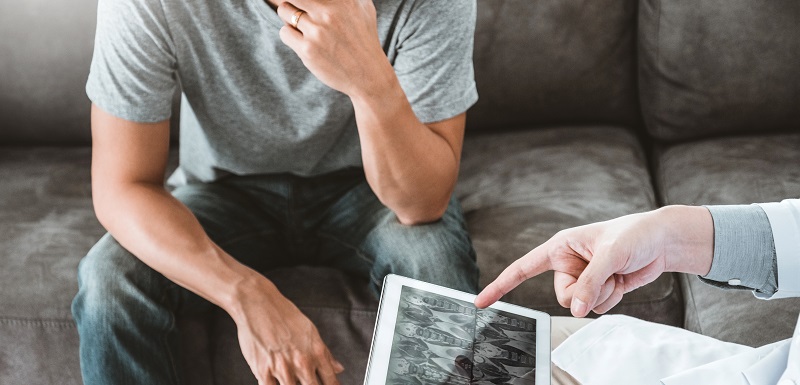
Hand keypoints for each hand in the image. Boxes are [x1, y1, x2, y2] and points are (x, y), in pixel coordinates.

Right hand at [229, 276, 343, 384]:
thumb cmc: (283, 315)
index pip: (330, 380)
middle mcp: (302, 362)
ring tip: (289, 378)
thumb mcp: (310, 331)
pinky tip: (276, 382)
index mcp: (316, 352)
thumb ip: (325, 354)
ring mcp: (282, 368)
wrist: (258, 304)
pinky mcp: (262, 371)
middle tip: (306, 380)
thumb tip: (338, 368)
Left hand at [276, 0, 391, 97]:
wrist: (368, 75)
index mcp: (343, 0)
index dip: (303, 0)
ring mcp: (318, 31)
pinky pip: (284, 33)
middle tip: (300, 12)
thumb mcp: (364, 8)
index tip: (307, 7)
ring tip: (302, 27)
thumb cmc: (365, 40)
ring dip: (289, 18)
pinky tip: (303, 41)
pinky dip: (290, 35)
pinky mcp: (308, 50)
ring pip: (284, 11)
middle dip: (293, 2)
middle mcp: (329, 13)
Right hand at [474, 206, 713, 316]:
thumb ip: (590, 283)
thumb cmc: (634, 235)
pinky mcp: (598, 289)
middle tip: (604, 274)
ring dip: (602, 294)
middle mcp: (567, 264)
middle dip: (584, 292)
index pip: (523, 268)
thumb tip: (576, 310)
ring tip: (616, 273)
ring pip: (580, 305)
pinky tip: (621, 280)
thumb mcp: (610, 256)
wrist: (661, 241)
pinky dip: (611, 298)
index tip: (481, 302)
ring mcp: (583, 278)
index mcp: (560, 247)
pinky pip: (596, 307)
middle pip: (561, 296)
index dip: (501, 285)